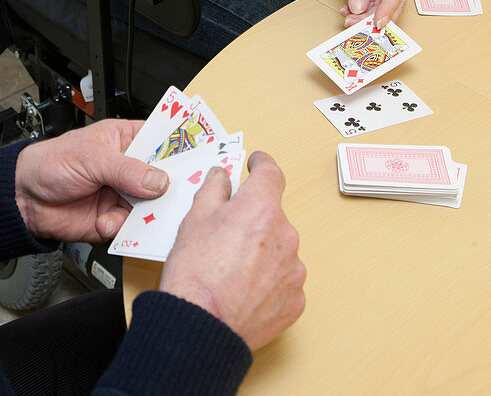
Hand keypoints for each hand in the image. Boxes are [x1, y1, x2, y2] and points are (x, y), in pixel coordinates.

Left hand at [15, 120, 167, 242]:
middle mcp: (129, 168)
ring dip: (146, 212)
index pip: (162, 141)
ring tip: (139, 213)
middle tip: (174, 194)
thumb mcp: (91, 158)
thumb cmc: (51, 163)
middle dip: (168, 187)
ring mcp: (123, 195)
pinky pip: (132, 228)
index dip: (181, 148)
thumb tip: (157, 179)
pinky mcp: (114, 220)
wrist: (24, 199)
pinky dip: (123, 228)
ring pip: (152, 206)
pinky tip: (106, 221)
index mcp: (126, 140)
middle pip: (163, 178)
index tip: (199, 157)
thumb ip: (126, 169)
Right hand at [159, 152, 305, 352]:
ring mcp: (293, 269)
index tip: (256, 164)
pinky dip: (268, 279)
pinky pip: (284, 279)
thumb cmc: (195, 274)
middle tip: (226, 233)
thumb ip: (214, 189)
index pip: (270, 173)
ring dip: (262, 250)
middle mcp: (285, 234)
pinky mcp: (295, 300)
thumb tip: (221, 177)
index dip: (261, 164)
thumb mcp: (195, 219)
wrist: (201, 327)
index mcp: (261, 208)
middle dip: (253, 218)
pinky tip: (244, 289)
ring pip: (279, 247)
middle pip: (272, 214)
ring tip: (232, 269)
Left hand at [324, 0, 412, 28]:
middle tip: (355, 25)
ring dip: (363, 17)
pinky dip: (357, 11)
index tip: (377, 23)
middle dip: (372, 17)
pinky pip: (368, 7)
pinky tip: (346, 11)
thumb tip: (359, 6)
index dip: (387, 9)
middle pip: (389, 5)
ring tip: (347, 17)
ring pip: (378, 9)